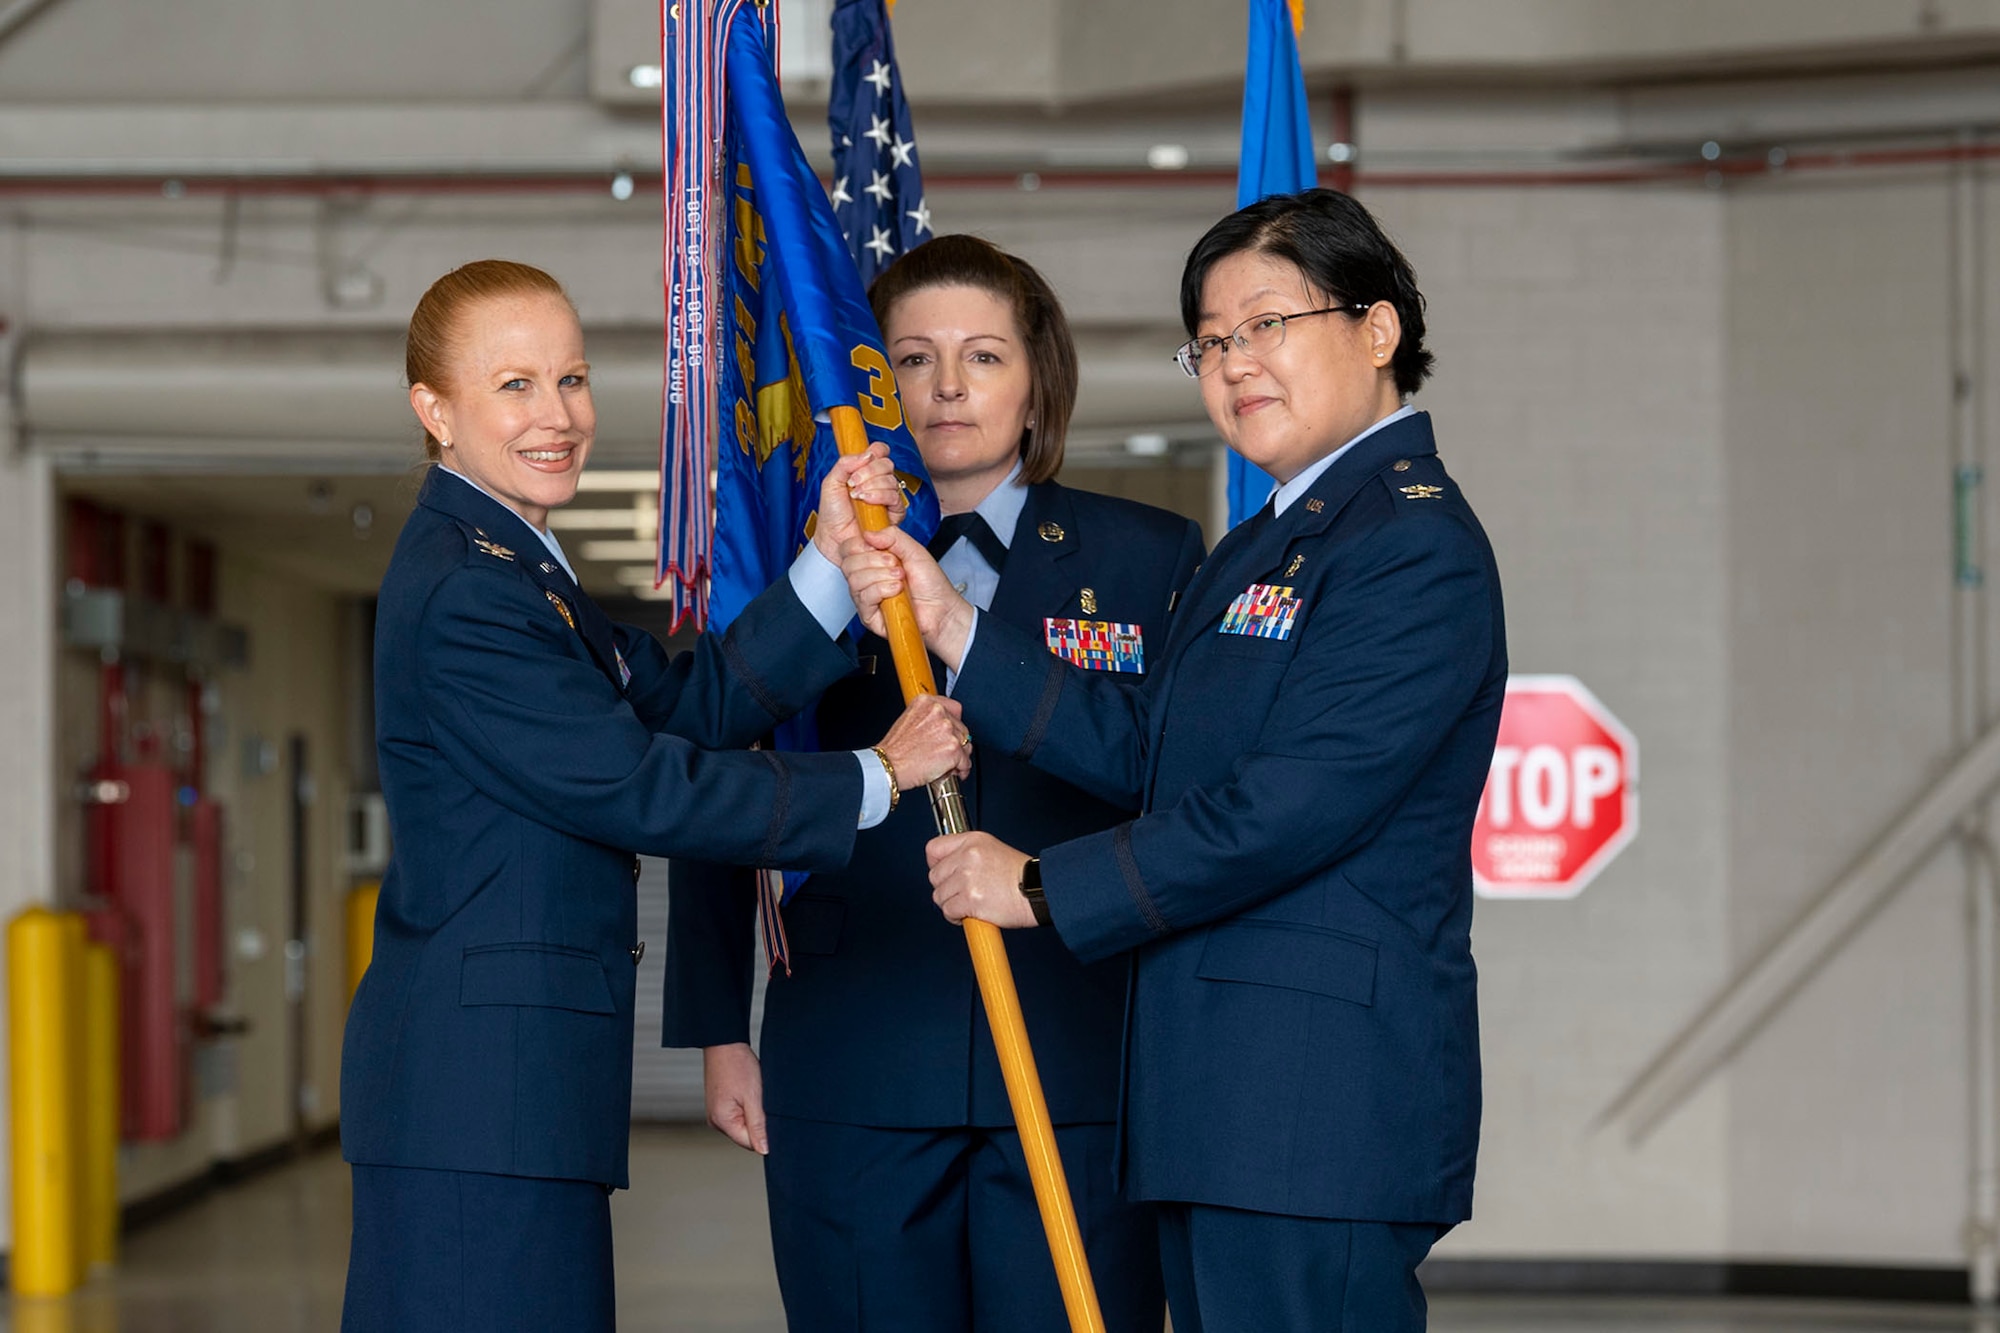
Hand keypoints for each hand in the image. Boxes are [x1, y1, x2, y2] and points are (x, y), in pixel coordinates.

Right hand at [702, 1043, 767, 1154]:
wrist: (725, 1043)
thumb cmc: (737, 1065)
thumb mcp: (753, 1097)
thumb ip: (758, 1126)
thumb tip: (763, 1150)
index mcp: (722, 1121)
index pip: (750, 1143)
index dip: (765, 1133)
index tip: (773, 1116)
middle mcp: (715, 1121)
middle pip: (746, 1134)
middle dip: (759, 1122)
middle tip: (763, 1100)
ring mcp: (716, 1113)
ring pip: (743, 1124)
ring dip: (753, 1113)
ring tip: (753, 1093)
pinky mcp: (720, 1105)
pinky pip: (738, 1114)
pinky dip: (747, 1106)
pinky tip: (749, 1091)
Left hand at [813, 444, 907, 564]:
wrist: (833, 538)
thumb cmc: (832, 513)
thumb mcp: (831, 482)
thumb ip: (844, 464)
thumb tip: (866, 454)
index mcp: (866, 471)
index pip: (880, 451)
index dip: (875, 451)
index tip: (863, 459)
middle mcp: (879, 482)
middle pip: (887, 463)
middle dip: (869, 471)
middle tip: (853, 482)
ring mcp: (888, 497)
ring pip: (891, 480)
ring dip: (872, 486)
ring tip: (857, 496)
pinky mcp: (894, 513)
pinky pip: (895, 498)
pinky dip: (880, 497)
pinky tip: (867, 502)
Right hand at [840, 526, 976, 669]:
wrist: (942, 610)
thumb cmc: (931, 585)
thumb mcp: (914, 550)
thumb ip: (893, 536)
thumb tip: (868, 533)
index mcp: (873, 561)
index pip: (848, 549)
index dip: (859, 545)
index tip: (878, 547)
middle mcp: (867, 578)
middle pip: (848, 563)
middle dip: (874, 561)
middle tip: (895, 564)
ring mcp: (866, 597)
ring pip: (855, 580)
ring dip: (881, 576)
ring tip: (900, 579)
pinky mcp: (868, 615)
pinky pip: (864, 597)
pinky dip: (882, 590)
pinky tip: (897, 591)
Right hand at [876, 693, 971, 789]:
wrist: (888, 765)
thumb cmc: (894, 749)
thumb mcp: (908, 721)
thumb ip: (928, 720)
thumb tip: (943, 730)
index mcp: (926, 702)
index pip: (954, 708)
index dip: (954, 724)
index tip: (952, 732)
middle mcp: (938, 712)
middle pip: (961, 728)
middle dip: (957, 743)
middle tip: (947, 753)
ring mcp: (947, 730)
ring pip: (965, 745)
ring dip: (960, 756)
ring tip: (948, 764)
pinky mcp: (953, 748)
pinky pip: (966, 762)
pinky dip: (961, 769)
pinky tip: (951, 772)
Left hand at [928, 832, 1037, 928]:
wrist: (1038, 892)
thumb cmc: (1021, 876)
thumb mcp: (993, 850)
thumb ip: (968, 854)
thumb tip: (945, 866)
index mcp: (973, 841)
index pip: (933, 848)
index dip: (935, 864)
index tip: (943, 873)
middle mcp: (968, 856)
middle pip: (934, 876)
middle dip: (946, 888)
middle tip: (963, 894)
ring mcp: (968, 878)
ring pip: (939, 896)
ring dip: (951, 904)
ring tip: (970, 904)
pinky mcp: (970, 899)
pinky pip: (948, 911)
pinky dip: (957, 917)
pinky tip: (971, 914)